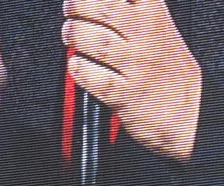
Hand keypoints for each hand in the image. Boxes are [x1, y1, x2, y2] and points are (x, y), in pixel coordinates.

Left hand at [65, 0, 203, 162]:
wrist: (184, 107)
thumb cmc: (162, 64)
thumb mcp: (157, 25)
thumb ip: (132, 8)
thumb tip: (95, 1)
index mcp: (155, 15)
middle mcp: (147, 38)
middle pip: (108, 10)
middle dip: (80, 5)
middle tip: (70, 8)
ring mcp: (137, 66)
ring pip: (100, 42)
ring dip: (76, 35)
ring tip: (69, 33)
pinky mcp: (125, 95)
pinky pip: (98, 79)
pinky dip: (80, 69)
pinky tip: (75, 64)